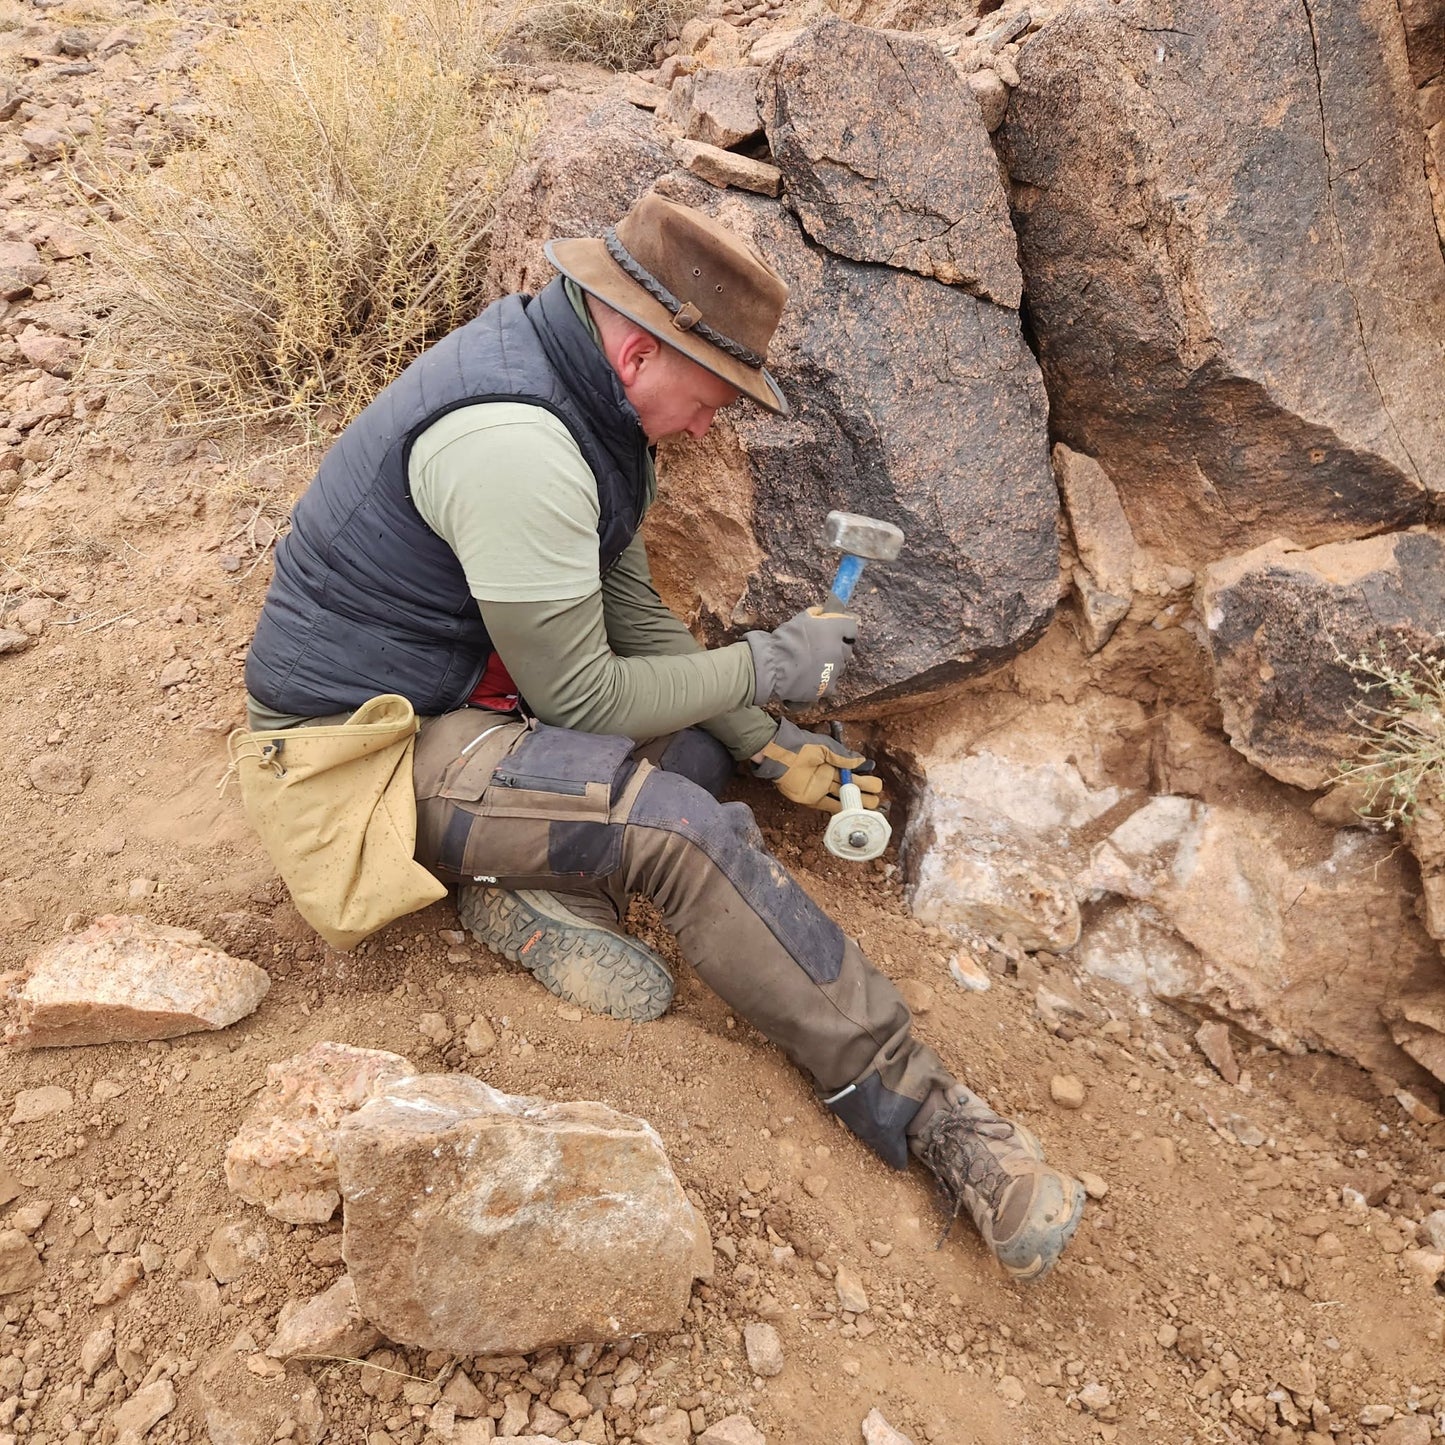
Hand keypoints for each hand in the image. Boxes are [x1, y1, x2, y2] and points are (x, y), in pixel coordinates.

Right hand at [745, 606, 855, 706]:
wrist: (774, 666)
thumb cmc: (785, 640)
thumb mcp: (801, 619)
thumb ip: (816, 616)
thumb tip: (823, 614)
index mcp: (835, 630)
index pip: (851, 628)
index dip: (844, 631)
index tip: (838, 633)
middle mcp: (840, 650)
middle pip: (846, 649)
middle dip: (836, 649)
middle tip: (820, 650)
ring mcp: (835, 670)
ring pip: (838, 667)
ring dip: (829, 665)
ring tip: (811, 666)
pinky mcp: (828, 687)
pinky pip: (830, 684)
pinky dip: (822, 682)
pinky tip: (810, 680)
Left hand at [752, 718, 885, 814]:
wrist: (782, 755)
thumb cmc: (803, 747)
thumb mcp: (826, 748)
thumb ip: (843, 757)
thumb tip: (862, 762)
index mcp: (833, 763)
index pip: (853, 773)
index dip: (864, 778)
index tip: (875, 784)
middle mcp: (829, 777)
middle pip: (850, 787)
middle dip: (863, 792)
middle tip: (876, 798)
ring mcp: (821, 788)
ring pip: (842, 797)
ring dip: (855, 803)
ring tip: (869, 807)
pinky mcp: (812, 799)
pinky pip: (828, 806)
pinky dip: (840, 809)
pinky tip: (852, 813)